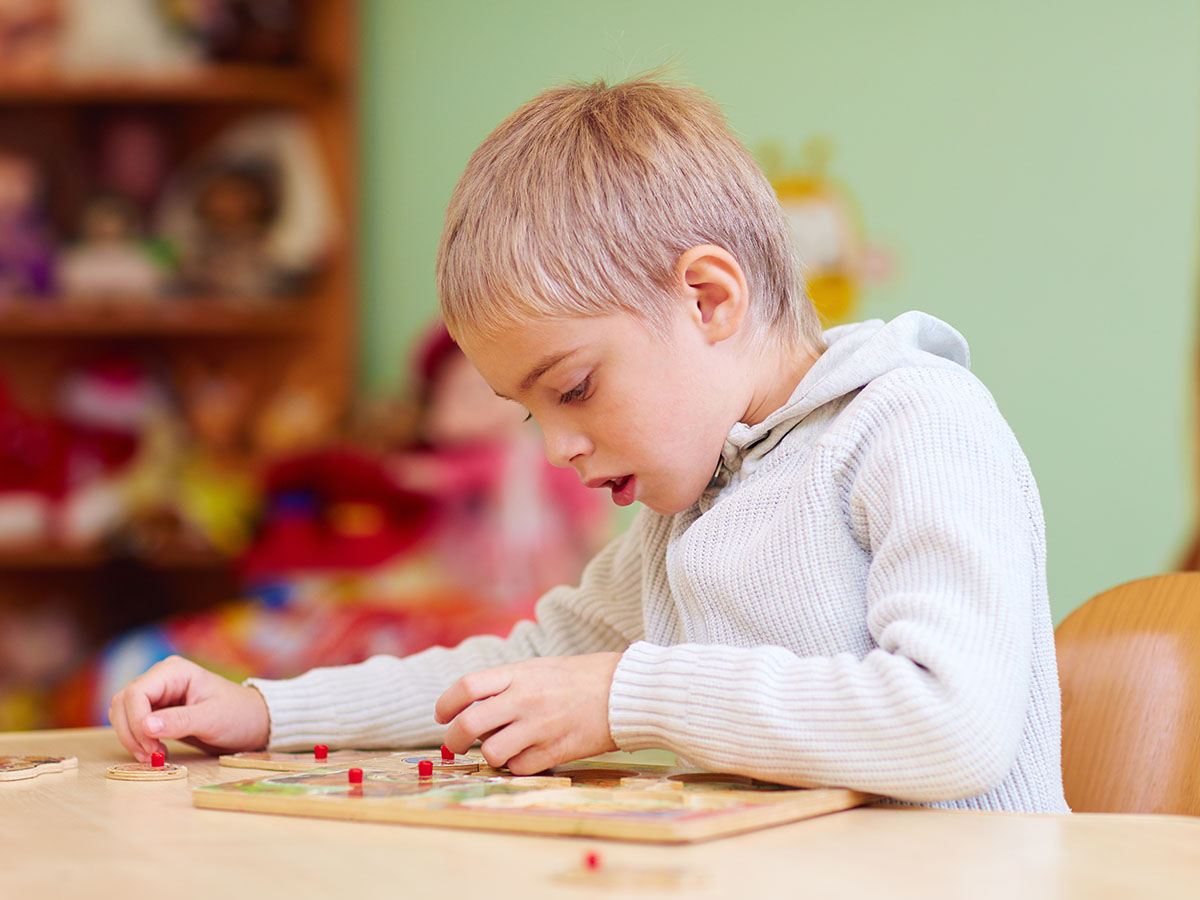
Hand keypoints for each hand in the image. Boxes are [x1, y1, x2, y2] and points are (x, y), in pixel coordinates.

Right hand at [108, 655, 269, 762]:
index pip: (136, 693)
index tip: (152, 747)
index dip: (136, 721)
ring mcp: (157, 694)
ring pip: (122, 714)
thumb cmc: (238, 715)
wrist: (251, 723)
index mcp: (174, 672)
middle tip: (151, 756)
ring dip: (131, 738)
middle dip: (131, 732)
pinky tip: (155, 753)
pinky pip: (132, 724)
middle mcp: (161, 679)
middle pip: (123, 703)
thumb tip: (146, 726)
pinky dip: (137, 740)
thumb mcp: (212, 719)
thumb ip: (179, 721)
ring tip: (154, 756)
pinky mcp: (156, 711)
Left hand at [435, 653, 620, 773]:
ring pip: (491, 752)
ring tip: (500, 748)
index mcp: (519, 673)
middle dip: (453, 739)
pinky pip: (518, 768)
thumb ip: (506, 684)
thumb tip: (472, 709)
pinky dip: (517, 765)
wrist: (625, 691)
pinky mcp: (556, 751)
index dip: (445, 704)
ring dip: (489, 754)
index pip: (466, 687)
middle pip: (468, 724)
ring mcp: (539, 727)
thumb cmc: (581, 677)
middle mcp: (524, 699)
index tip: (441, 715)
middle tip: (455, 743)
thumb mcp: (539, 668)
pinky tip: (528, 754)